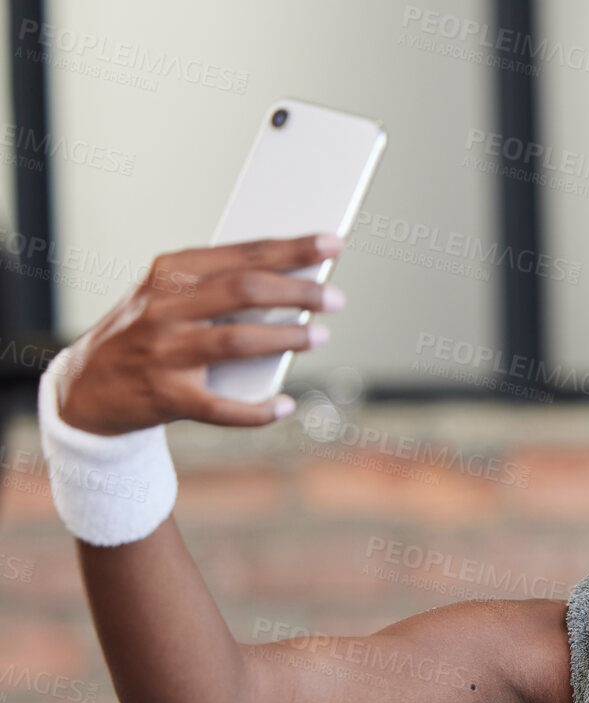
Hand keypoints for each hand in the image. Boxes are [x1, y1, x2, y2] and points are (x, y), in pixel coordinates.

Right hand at [54, 232, 344, 433]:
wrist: (89, 386)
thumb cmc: (147, 333)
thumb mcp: (169, 297)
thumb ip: (219, 287)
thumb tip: (293, 283)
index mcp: (169, 274)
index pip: (241, 255)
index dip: (291, 249)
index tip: (332, 243)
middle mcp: (164, 309)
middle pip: (244, 291)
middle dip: (297, 292)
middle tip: (335, 298)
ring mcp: (165, 353)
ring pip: (236, 341)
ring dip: (286, 339)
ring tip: (320, 336)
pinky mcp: (167, 397)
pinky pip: (222, 407)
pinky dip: (257, 409)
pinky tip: (283, 404)